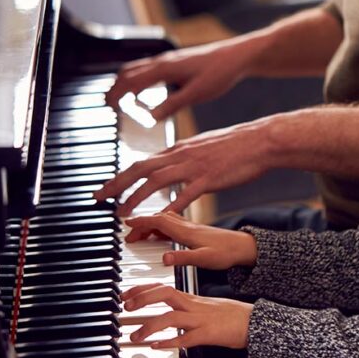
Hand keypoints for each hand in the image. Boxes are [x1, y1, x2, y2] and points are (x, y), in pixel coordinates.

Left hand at [94, 118, 273, 214]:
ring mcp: (194, 166)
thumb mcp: (204, 146)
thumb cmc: (236, 145)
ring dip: (136, 196)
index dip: (122, 175)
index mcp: (179, 148)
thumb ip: (186, 156)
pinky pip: (186, 193)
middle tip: (99, 197)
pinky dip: (171, 205)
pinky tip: (161, 217)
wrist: (260, 140)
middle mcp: (181, 155)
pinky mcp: (209, 178)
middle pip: (140, 168)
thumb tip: (172, 162)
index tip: (108, 188)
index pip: (143, 162)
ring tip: (122, 211)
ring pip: (156, 181)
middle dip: (116, 183)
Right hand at [105, 39, 249, 120]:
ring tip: (120, 98)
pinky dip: (138, 79)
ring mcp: (169, 60)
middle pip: (129, 72)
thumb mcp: (196, 93)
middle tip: (107, 104)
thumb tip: (150, 117)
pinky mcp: (177, 62)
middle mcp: (163, 61)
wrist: (237, 56)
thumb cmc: (220, 73)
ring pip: (138, 68)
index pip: (131, 81)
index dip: (117, 94)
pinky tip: (144, 91)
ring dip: (125, 82)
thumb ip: (172, 105)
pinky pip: (149, 69)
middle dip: (115, 87)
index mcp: (164, 68)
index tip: (108, 107)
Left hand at [122, 283, 251, 348]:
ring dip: (150, 326)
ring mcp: (200, 319)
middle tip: (125, 307)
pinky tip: (157, 346)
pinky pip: (186, 338)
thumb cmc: (229, 315)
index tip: (125, 295)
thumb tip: (168, 313)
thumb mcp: (204, 307)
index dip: (142, 289)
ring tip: (134, 337)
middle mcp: (193, 305)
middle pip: (165, 294)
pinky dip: (170, 342)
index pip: (163, 287)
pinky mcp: (208, 334)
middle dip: (143, 298)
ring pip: (171, 317)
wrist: (252, 321)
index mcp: (191, 299)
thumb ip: (186, 308)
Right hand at [124, 211, 257, 268]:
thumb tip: (164, 258)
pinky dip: (161, 227)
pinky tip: (160, 234)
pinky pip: (173, 224)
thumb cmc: (226, 253)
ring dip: (150, 225)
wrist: (244, 247)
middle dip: (141, 224)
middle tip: (129, 235)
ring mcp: (191, 226)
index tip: (126, 223)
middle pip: (158, 219)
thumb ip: (183, 258)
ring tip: (139, 235)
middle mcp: (187, 225)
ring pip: (165, 220)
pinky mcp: (195, 230)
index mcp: (187, 231)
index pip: (159, 221)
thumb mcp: (204, 259)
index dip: (141, 221)